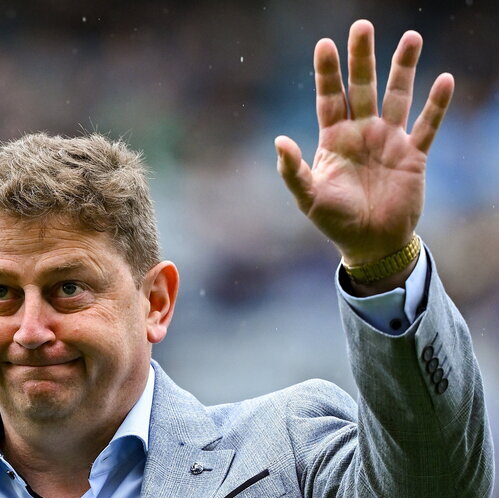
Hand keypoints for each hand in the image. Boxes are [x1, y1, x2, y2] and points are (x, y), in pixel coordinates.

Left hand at [275, 20, 452, 266]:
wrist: (371, 246)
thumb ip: (293, 172)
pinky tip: (443, 79)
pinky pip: (426, 126)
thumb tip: (279, 141)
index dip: (327, 73)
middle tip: (362, 26)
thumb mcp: (309, 199)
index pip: (330, 99)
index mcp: (335, 141)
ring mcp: (389, 142)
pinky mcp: (413, 156)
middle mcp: (362, 134)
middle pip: (363, 87)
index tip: (325, 44)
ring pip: (397, 96)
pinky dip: (436, 105)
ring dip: (403, 69)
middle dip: (363, 58)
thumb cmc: (336, 224)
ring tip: (410, 38)